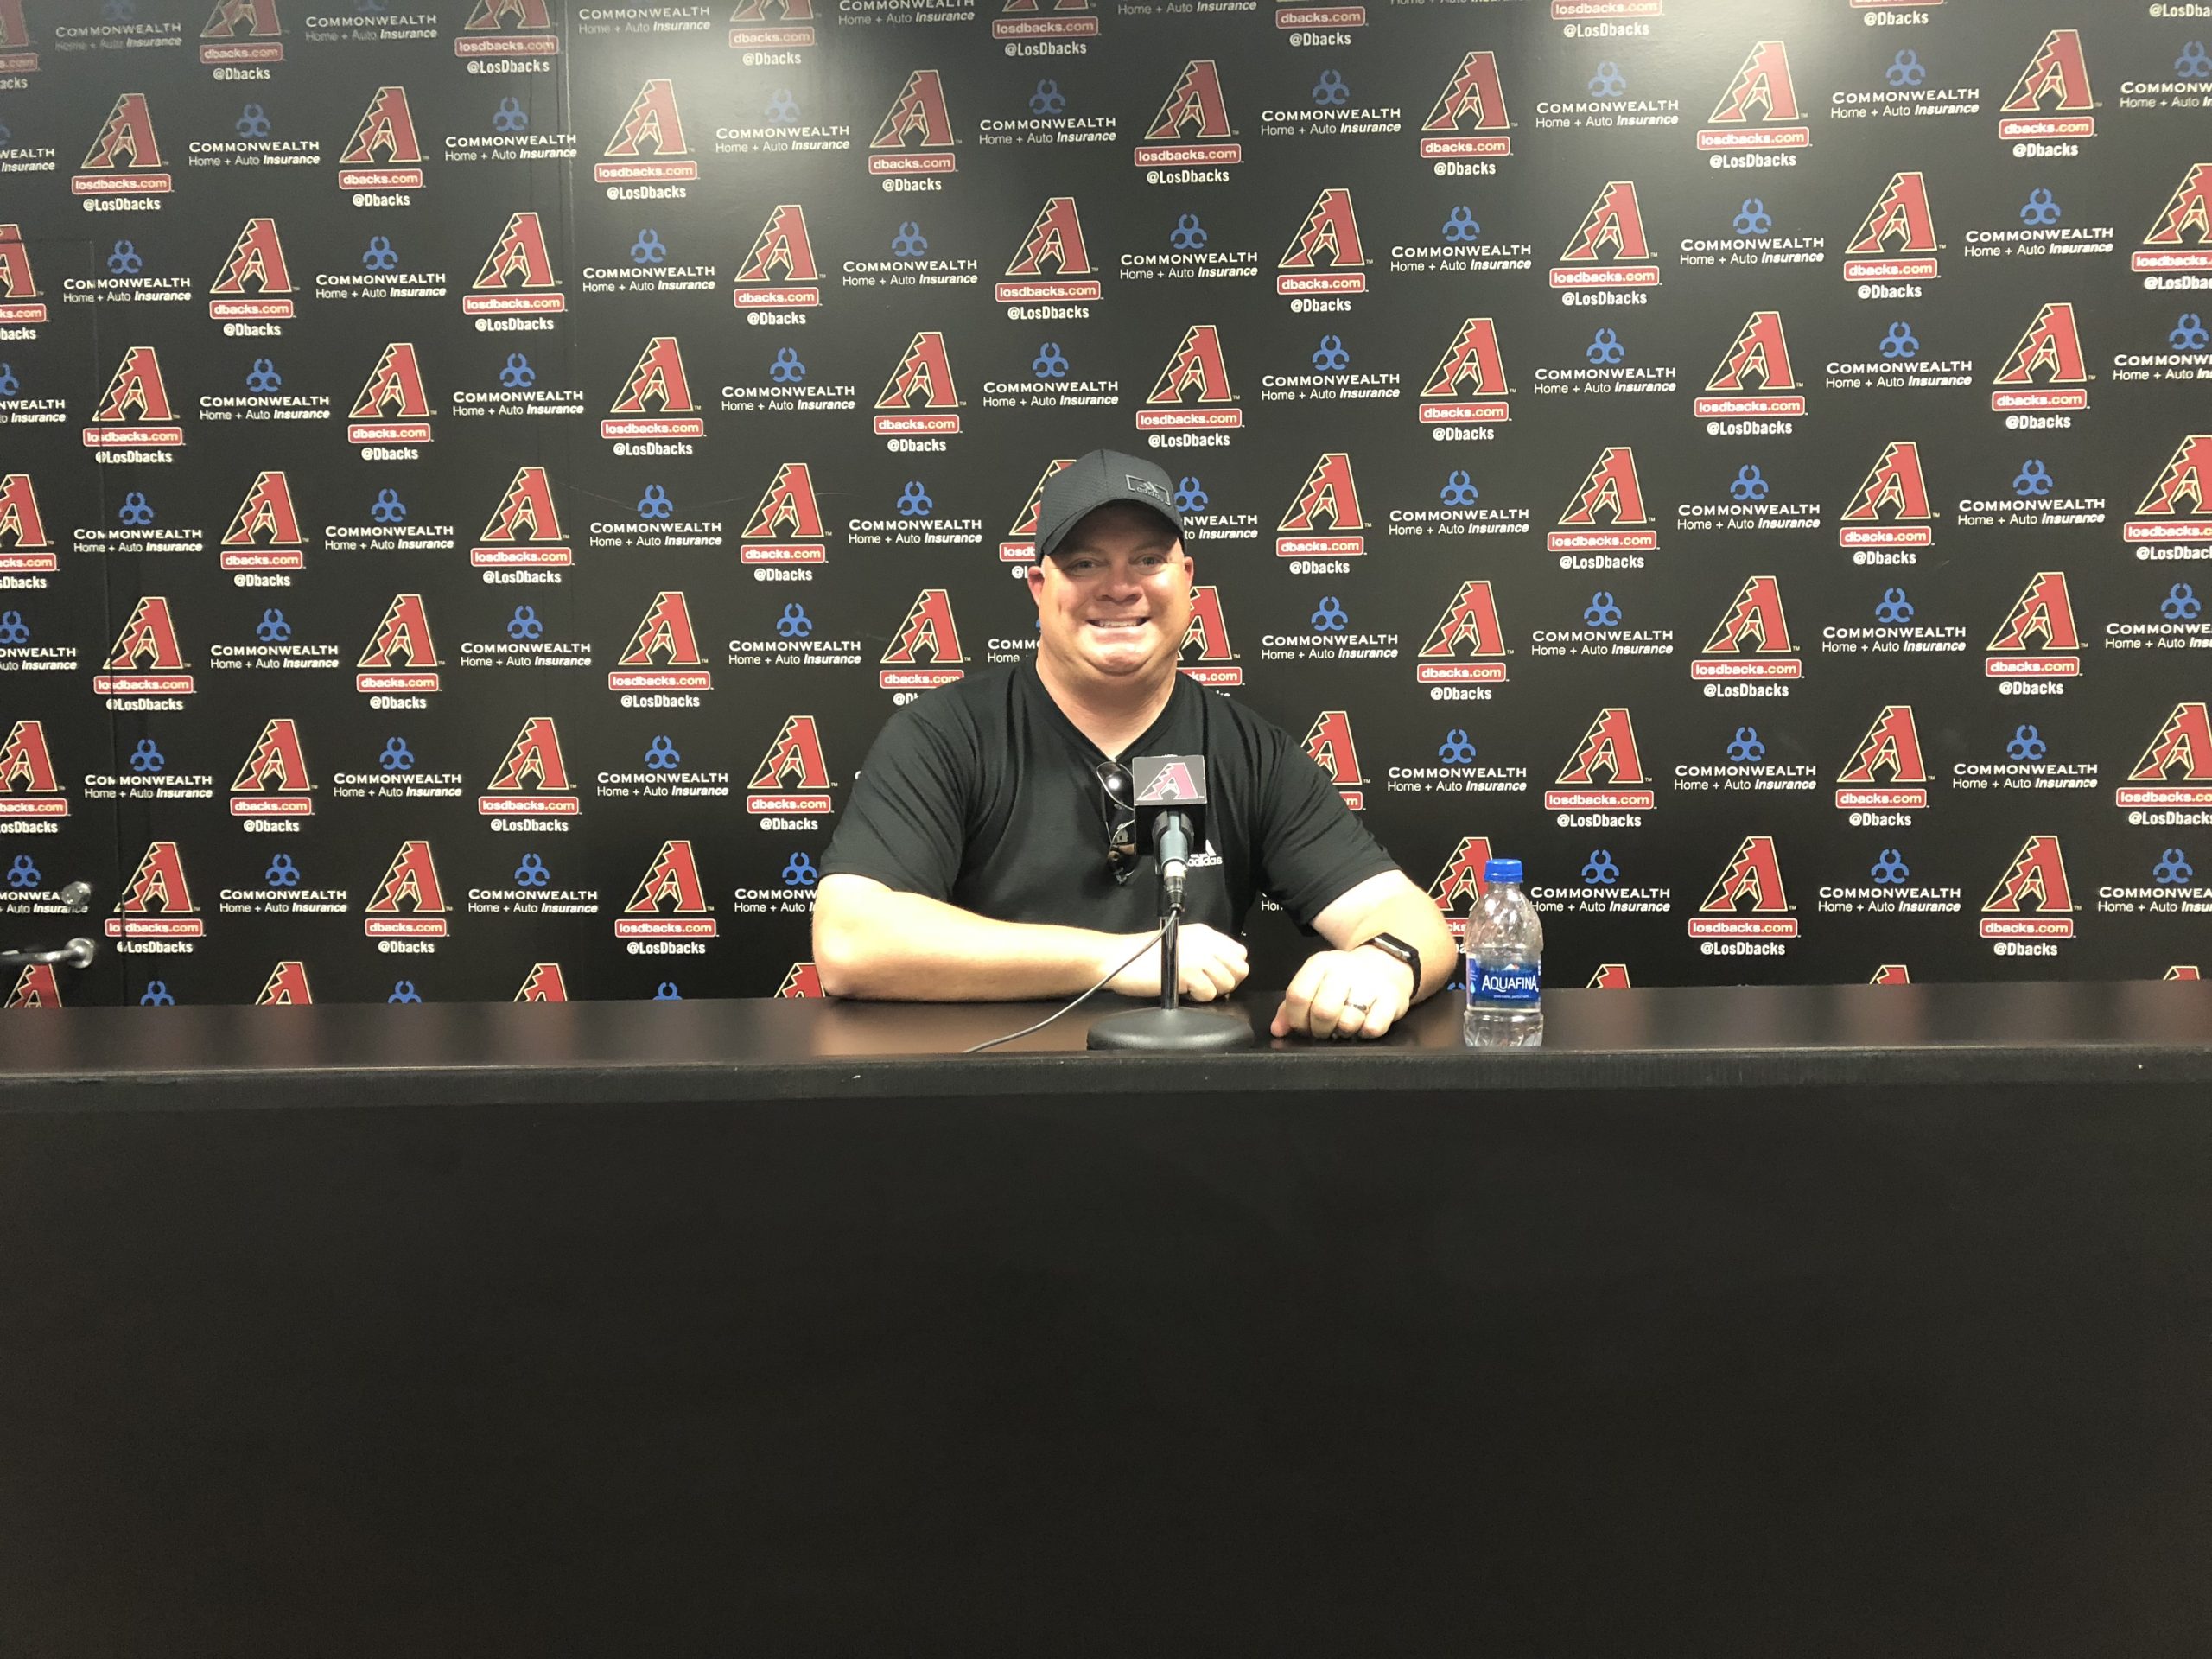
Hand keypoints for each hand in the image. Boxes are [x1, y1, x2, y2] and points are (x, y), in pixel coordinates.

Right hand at [1106, 923, 1248, 1002]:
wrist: (1119, 958)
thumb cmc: (1145, 955)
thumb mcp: (1183, 944)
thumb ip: (1206, 952)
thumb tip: (1225, 971)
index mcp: (1206, 934)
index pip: (1240, 954)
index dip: (1232, 969)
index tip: (1216, 975)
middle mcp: (1206, 942)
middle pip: (1240, 970)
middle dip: (1227, 982)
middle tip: (1206, 985)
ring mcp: (1198, 957)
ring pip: (1227, 983)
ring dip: (1212, 991)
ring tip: (1192, 987)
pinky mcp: (1188, 973)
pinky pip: (1209, 993)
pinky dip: (1198, 997)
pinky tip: (1184, 990)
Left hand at [1271, 948, 1409, 1040]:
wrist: (1386, 965)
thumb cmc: (1343, 982)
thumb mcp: (1315, 984)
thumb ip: (1291, 1007)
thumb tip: (1278, 1029)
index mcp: (1320, 964)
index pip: (1298, 995)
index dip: (1296, 1019)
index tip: (1302, 1026)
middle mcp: (1344, 970)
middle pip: (1322, 1011)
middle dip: (1320, 1029)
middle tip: (1325, 1030)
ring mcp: (1370, 983)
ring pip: (1348, 1022)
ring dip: (1344, 1032)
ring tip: (1345, 1026)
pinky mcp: (1392, 998)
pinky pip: (1374, 1027)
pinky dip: (1366, 1033)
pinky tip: (1364, 1025)